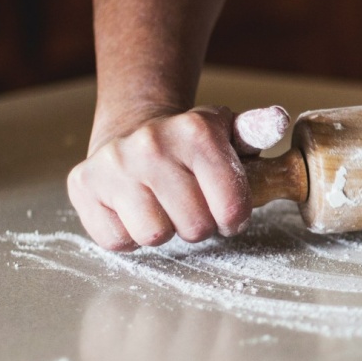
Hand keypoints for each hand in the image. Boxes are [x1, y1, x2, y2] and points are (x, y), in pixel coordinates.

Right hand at [68, 105, 251, 250]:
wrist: (133, 131)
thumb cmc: (192, 146)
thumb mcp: (230, 134)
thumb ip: (258, 131)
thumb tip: (278, 120)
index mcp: (197, 131)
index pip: (232, 209)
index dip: (234, 218)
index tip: (228, 211)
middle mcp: (152, 144)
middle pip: (195, 227)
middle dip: (200, 224)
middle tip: (192, 206)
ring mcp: (113, 164)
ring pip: (155, 236)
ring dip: (165, 229)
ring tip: (164, 206)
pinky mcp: (83, 185)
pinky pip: (117, 240)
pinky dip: (130, 234)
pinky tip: (136, 209)